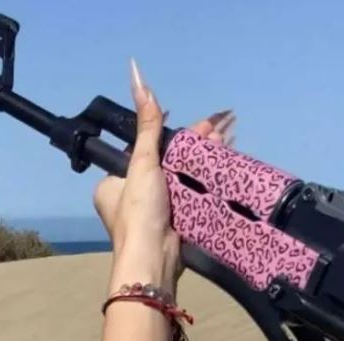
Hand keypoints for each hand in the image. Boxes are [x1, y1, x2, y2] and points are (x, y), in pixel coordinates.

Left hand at [93, 59, 234, 295]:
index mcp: (112, 183)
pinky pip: (189, 193)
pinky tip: (226, 161)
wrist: (154, 259)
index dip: (168, 135)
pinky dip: (205, 178)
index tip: (196, 124)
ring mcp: (153, 211)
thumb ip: (147, 127)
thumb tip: (137, 78)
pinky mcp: (174, 222)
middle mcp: (130, 197)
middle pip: (165, 162)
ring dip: (204, 157)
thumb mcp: (142, 163)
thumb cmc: (140, 210)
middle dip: (194, 144)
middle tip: (223, 126)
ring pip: (180, 177)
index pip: (142, 150)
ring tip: (230, 135)